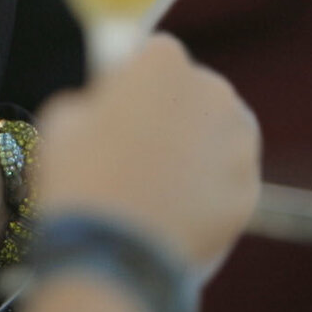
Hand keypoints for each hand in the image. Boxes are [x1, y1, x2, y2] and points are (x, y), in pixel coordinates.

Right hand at [37, 35, 259, 270]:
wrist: (112, 255)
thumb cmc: (79, 178)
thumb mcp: (62, 119)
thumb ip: (94, 101)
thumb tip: (104, 111)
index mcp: (164, 62)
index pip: (153, 56)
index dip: (132, 82)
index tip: (116, 108)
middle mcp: (213, 91)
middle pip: (194, 93)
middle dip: (173, 113)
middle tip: (139, 150)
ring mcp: (239, 144)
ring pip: (220, 135)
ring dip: (198, 148)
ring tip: (162, 184)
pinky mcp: (249, 192)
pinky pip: (227, 182)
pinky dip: (209, 193)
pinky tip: (177, 212)